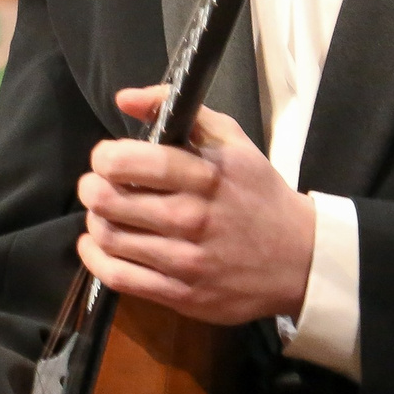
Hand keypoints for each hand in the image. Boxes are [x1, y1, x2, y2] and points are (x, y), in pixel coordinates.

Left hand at [76, 86, 317, 325]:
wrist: (302, 259)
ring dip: (95, 220)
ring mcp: (186, 261)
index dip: (104, 157)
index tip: (107, 158)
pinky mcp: (182, 295)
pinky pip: (116, 277)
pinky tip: (98, 245)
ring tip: (106, 212)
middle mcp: (192, 218)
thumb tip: (124, 98)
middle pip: (108, 201)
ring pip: (108, 237)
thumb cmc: (259, 194)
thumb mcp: (232, 142)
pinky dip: (94, 257)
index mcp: (205, 176)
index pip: (129, 163)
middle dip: (91, 188)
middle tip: (98, 185)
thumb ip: (178, 110)